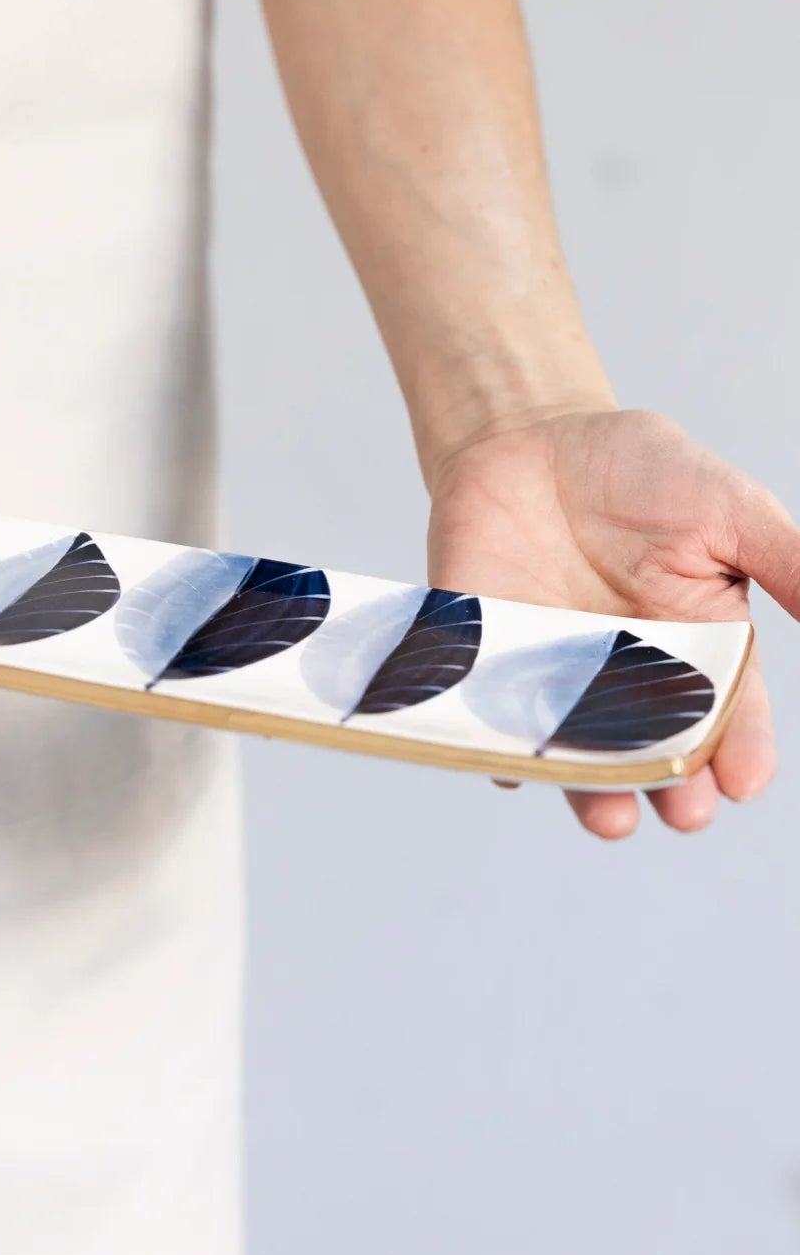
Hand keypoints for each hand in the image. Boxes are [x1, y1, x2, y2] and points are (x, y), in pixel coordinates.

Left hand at [428, 407, 799, 838]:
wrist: (530, 437)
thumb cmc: (640, 470)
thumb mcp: (725, 506)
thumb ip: (787, 561)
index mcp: (696, 645)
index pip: (726, 710)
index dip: (740, 749)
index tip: (744, 783)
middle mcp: (625, 675)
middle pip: (653, 746)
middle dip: (670, 784)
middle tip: (683, 812)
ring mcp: (553, 673)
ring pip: (574, 747)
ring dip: (589, 786)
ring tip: (609, 817)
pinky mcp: (485, 660)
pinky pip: (488, 712)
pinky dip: (493, 741)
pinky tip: (505, 766)